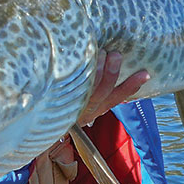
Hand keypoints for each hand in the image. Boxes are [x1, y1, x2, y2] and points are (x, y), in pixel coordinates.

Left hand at [48, 51, 148, 166]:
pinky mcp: (54, 101)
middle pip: (102, 93)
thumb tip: (110, 59)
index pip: (117, 98)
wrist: (38, 130)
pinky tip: (74, 58)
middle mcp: (85, 109)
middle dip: (110, 74)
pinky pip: (64, 88)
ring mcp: (71, 105)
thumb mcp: (84, 105)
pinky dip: (71, 73)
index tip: (145, 73)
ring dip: (94, 72)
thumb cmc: (64, 109)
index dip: (131, 87)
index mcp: (96, 110)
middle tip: (115, 55)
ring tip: (99, 52)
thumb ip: (97, 89)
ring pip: (86, 90)